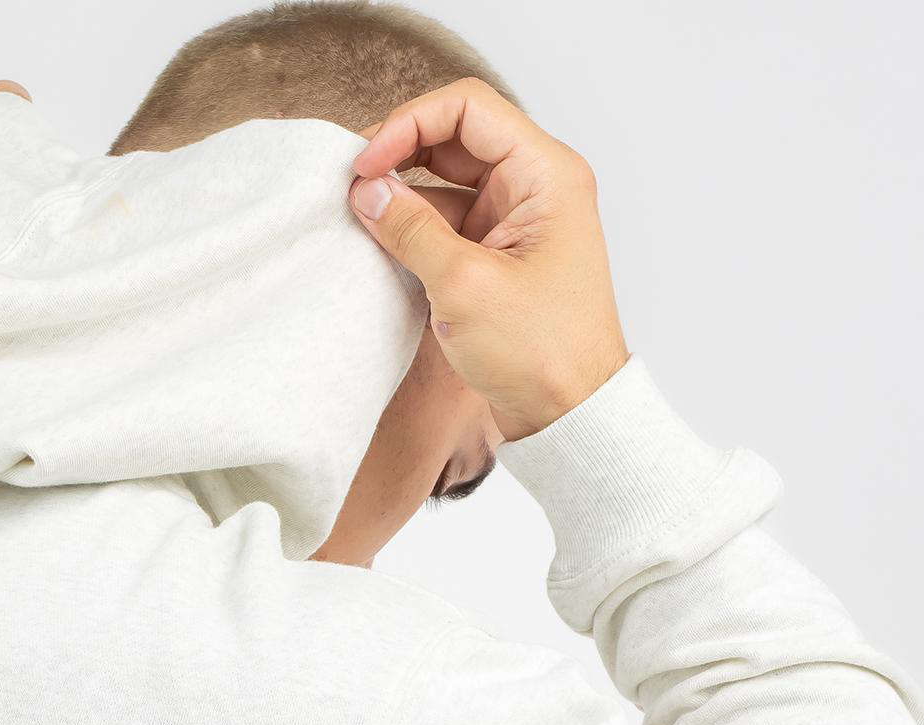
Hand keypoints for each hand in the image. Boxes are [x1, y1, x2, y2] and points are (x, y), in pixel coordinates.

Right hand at [348, 78, 630, 442]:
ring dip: (403, 194)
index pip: (468, 109)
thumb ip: (411, 230)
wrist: (571, 416)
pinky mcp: (499, 255)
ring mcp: (516, 221)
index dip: (410, 124)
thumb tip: (368, 191)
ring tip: (359, 217)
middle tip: (353, 184)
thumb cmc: (541, 354)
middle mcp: (535, 186)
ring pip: (447, 182)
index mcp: (545, 174)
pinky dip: (414, 228)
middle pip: (456, 138)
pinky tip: (381, 243)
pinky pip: (449, 222)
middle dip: (401, 153)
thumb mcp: (464, 286)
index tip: (366, 164)